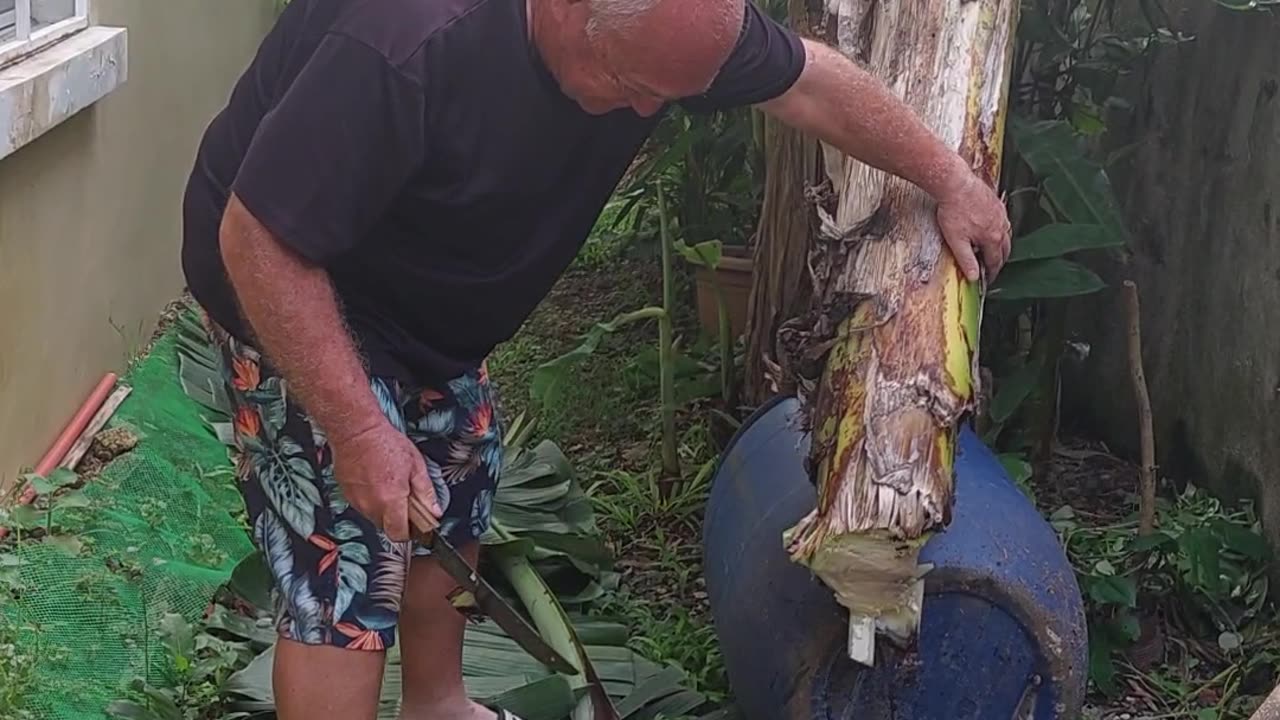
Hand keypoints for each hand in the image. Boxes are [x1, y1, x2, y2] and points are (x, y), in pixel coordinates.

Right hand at [330, 421, 441, 541]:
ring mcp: (356, 501)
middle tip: (404, 498)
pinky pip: (362, 505)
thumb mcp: (415, 464)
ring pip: (373, 516)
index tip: (413, 525)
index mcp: (391, 499)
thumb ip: (425, 491)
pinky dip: (370, 499)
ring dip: (383, 508)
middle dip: (396, 517)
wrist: (355, 430)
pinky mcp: (346, 494)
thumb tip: (434, 510)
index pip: (398, 534)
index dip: (408, 533)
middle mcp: (371, 504)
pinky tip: (375, 481)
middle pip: (385, 526)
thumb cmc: (384, 442)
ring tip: (388, 485)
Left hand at [934, 167, 1011, 281]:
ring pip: (1006, 234)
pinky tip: (991, 228)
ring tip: (993, 251)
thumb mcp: (956, 241)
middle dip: (999, 261)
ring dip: (1001, 245)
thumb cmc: (954, 210)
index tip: (987, 279)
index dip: (991, 273)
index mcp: (992, 238)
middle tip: (992, 268)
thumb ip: (966, 260)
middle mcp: (1000, 226)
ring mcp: (1000, 213)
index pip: (995, 261)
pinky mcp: (996, 203)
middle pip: (1005, 249)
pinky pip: (1003, 221)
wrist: (955, 184)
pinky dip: (999, 230)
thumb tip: (973, 277)